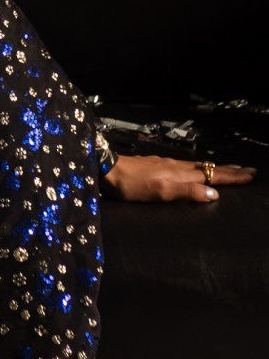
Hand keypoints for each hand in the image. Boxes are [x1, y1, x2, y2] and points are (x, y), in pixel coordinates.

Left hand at [105, 154, 255, 203]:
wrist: (108, 170)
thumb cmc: (133, 185)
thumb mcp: (161, 192)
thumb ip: (187, 192)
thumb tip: (214, 194)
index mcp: (181, 174)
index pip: (213, 175)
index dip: (232, 177)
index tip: (250, 176)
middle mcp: (177, 167)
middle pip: (208, 168)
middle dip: (229, 170)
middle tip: (248, 170)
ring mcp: (166, 164)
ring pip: (197, 165)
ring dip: (215, 168)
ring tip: (227, 168)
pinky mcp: (156, 165)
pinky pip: (184, 165)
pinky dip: (197, 168)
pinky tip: (193, 168)